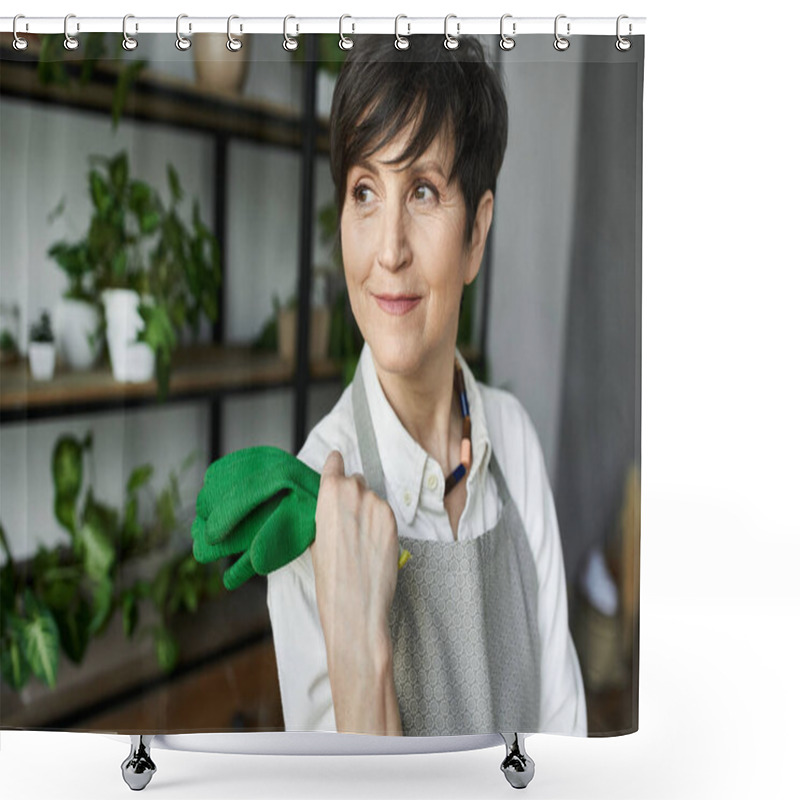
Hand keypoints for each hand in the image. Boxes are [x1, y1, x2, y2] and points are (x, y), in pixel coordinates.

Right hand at [311, 449, 402, 734]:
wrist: (356, 606)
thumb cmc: (329, 578)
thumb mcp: (315, 539)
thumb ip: (325, 512)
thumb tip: (332, 505)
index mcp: (329, 493)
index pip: (335, 462)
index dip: (335, 467)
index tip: (336, 467)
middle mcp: (355, 492)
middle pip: (356, 480)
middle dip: (353, 494)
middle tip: (348, 521)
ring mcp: (378, 505)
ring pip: (373, 498)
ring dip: (368, 510)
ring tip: (361, 540)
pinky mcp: (394, 520)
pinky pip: (385, 513)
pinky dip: (380, 524)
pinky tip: (373, 545)